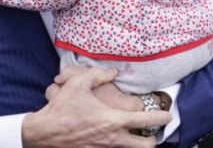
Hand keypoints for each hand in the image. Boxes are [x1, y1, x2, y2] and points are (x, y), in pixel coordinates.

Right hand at [22, 67, 169, 147]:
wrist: (44, 132)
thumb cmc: (62, 108)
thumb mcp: (79, 84)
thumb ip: (98, 75)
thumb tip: (113, 72)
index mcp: (113, 120)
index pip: (145, 121)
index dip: (161, 117)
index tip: (168, 115)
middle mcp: (112, 139)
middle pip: (145, 146)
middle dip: (152, 141)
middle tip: (152, 133)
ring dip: (135, 145)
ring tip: (134, 136)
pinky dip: (118, 146)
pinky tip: (113, 139)